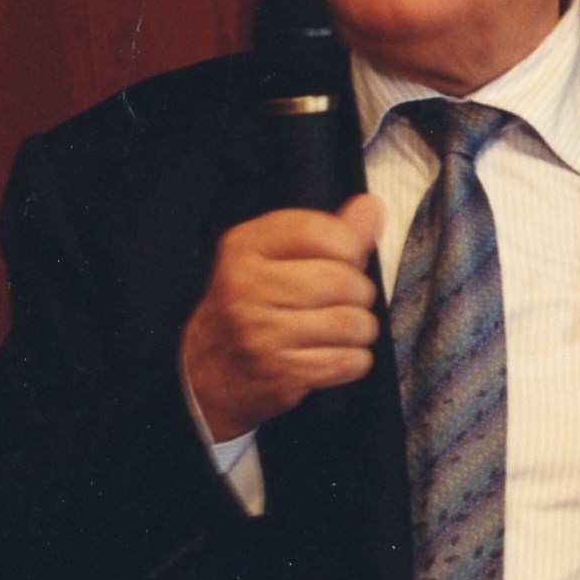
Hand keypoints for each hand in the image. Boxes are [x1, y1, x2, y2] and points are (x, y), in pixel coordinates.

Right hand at [182, 197, 385, 440]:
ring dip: (359, 329)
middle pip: (343, 281)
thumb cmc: (252, 304)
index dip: (349, 246)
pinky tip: (331, 353)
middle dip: (358, 293)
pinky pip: (350, 361)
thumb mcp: (275, 256)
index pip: (320, 232)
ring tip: (339, 329)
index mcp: (245, 246)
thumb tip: (371, 207)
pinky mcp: (281, 372)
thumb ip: (328, 230)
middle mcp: (248, 287)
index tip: (345, 259)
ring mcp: (262, 334)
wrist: (208, 370)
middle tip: (342, 300)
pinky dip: (354, 359)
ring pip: (353, 323)